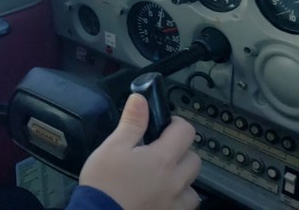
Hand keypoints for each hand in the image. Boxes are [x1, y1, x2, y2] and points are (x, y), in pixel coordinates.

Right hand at [78, 93, 200, 209]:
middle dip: (180, 152)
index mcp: (163, 159)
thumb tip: (141, 99)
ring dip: (182, 180)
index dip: (175, 123)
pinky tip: (162, 198)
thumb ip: (131, 123)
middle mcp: (176, 181)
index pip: (185, 131)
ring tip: (162, 179)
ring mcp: (176, 203)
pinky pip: (186, 207)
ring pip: (193, 187)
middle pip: (194, 159)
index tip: (163, 126)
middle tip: (159, 153)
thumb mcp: (112, 147)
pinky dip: (178, 201)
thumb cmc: (104, 182)